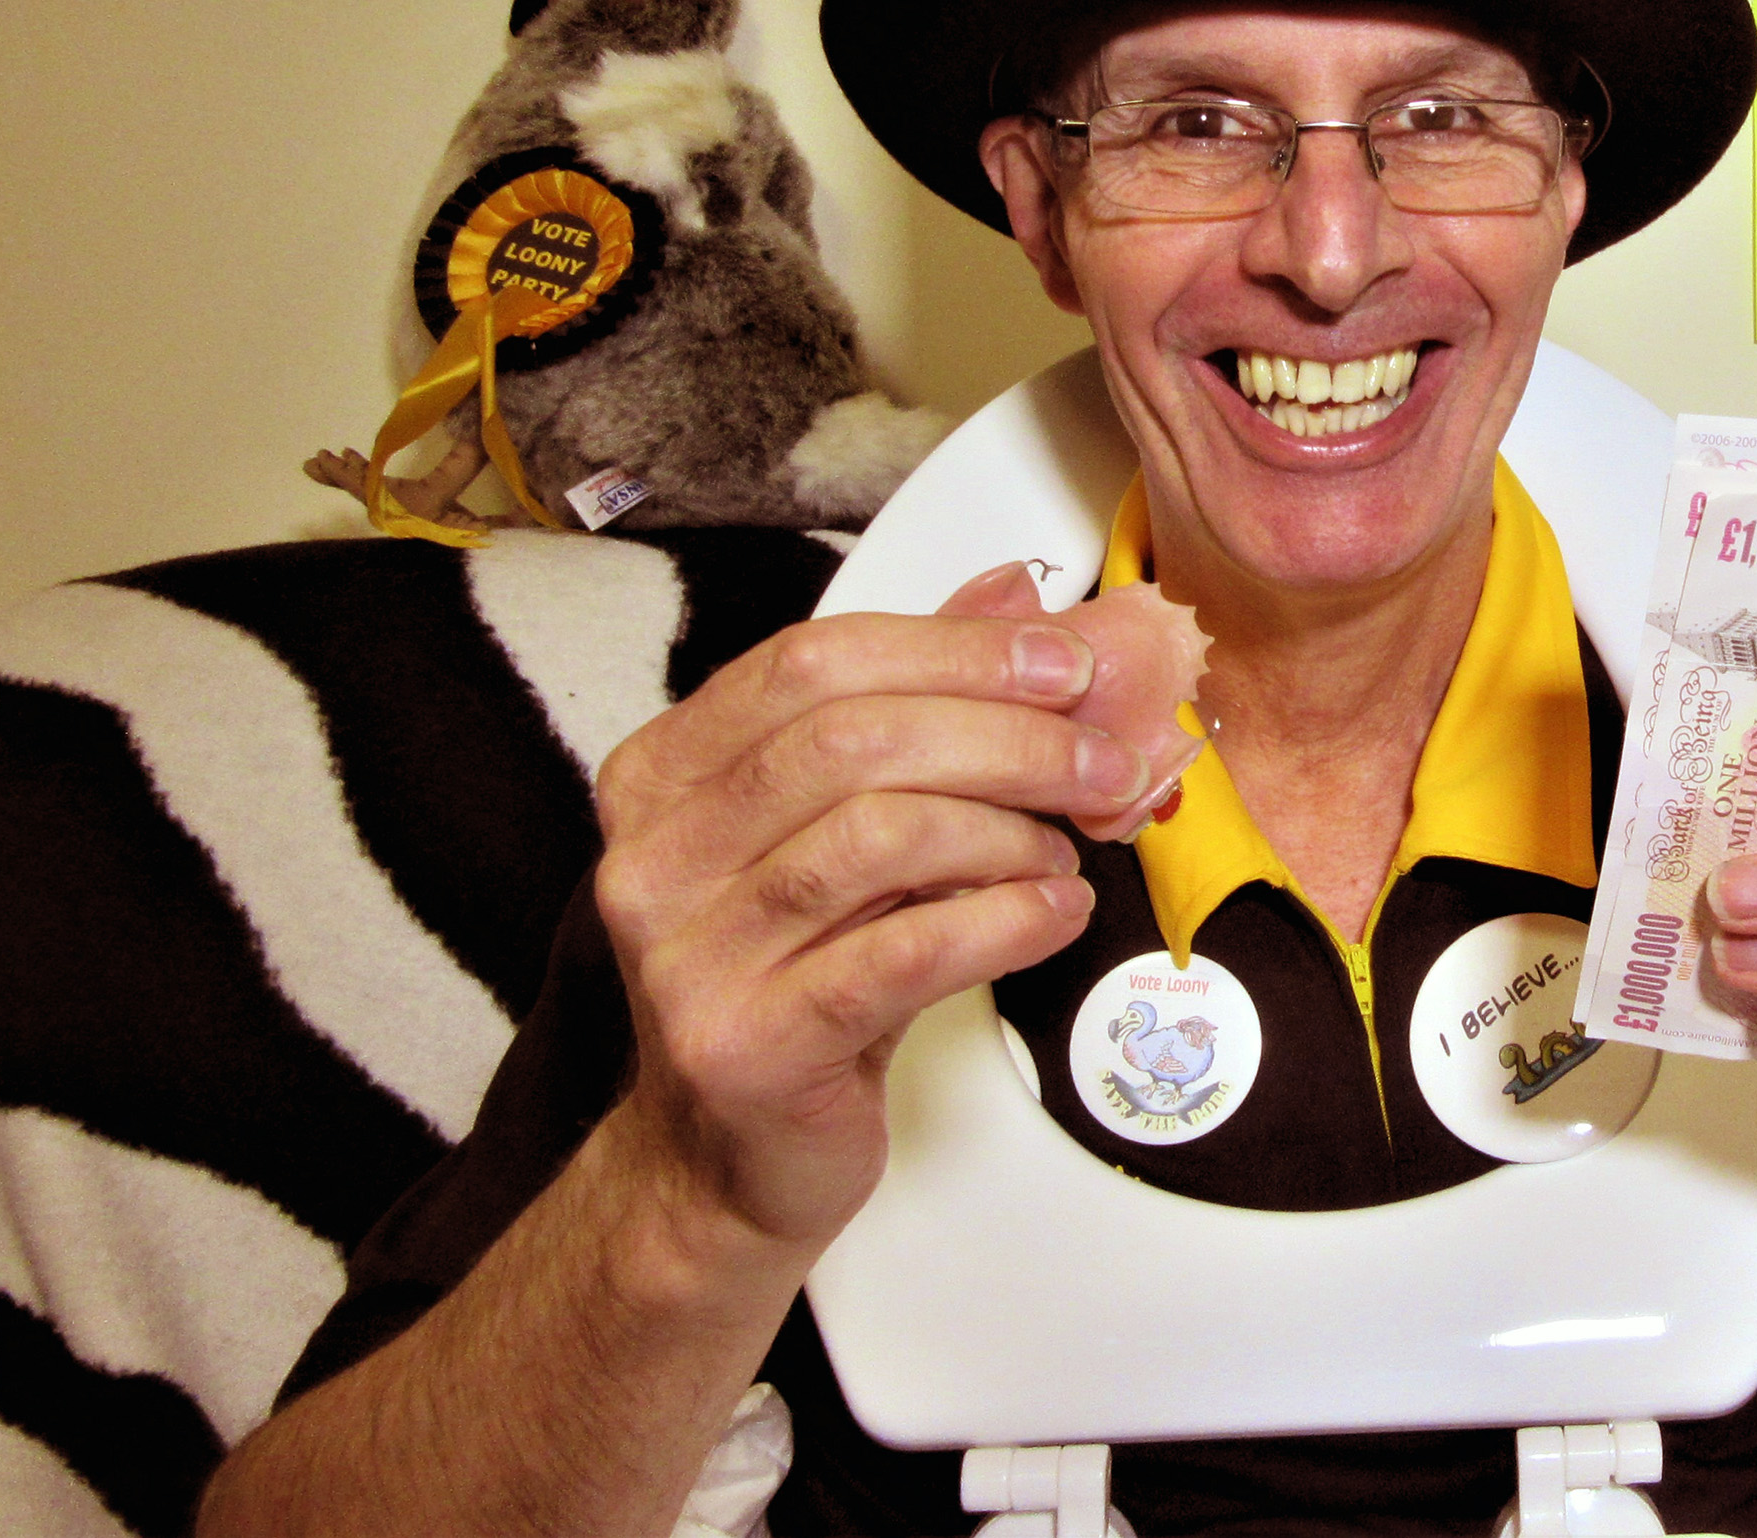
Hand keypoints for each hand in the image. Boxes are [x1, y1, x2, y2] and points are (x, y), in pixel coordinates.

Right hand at [592, 563, 1150, 1251]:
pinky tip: (1053, 913)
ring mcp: (687, 956)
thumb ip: (919, 706)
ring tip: (1067, 848)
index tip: (1064, 665)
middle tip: (1102, 757)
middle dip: (1006, 737)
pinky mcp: (745, 1045)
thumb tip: (1015, 594)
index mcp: (666, 773)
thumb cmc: (798, 981)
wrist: (731, 1162)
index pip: (812, 661)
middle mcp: (655, 855)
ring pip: (877, 838)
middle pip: (852, 742)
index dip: (954, 651)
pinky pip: (902, 954)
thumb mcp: (850, 827)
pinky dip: (1003, 921)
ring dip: (1008, 829)